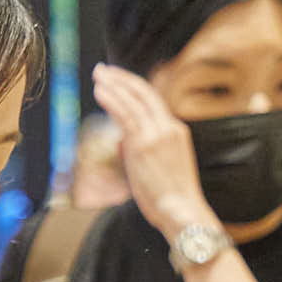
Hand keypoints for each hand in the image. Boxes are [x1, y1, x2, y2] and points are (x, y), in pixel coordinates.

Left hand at [89, 64, 211, 236]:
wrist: (182, 211)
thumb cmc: (173, 198)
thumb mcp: (162, 167)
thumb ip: (142, 149)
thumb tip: (123, 140)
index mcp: (177, 131)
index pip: (153, 102)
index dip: (134, 87)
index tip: (118, 79)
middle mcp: (169, 127)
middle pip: (144, 93)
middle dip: (122, 78)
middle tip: (104, 70)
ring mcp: (157, 134)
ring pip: (133, 100)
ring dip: (114, 84)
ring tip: (98, 75)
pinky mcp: (144, 143)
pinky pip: (126, 115)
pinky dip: (112, 99)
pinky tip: (100, 91)